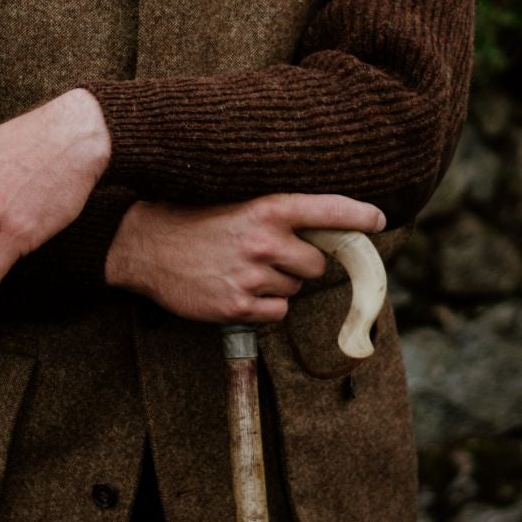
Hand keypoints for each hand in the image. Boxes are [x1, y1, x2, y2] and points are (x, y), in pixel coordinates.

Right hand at [104, 192, 385, 323]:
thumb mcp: (238, 206)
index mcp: (268, 209)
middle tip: (268, 257)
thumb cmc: (194, 222)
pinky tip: (234, 291)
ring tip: (241, 271)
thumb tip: (321, 236)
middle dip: (300, 266)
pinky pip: (275, 315)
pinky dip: (261, 309)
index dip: (357, 216)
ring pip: (293, 292)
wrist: (144, 244)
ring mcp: (252, 276)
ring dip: (276, 287)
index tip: (377, 220)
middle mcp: (265, 241)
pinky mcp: (237, 306)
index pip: (327, 210)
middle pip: (316, 266)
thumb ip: (278, 217)